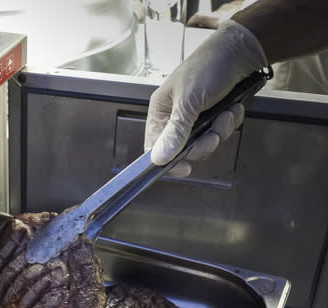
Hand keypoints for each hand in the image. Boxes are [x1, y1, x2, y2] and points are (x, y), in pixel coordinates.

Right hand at [144, 19, 267, 176]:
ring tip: (226, 113)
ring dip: (220, 130)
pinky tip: (233, 107)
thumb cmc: (209, 68)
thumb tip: (158, 159)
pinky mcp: (214, 114)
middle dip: (203, 143)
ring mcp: (196, 116)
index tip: (184, 168)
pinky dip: (230, 122)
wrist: (241, 50)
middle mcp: (176, 116)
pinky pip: (221, 131)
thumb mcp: (190, 102)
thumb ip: (175, 132)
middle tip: (214, 134)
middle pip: (184, 149)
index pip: (155, 146)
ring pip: (206, 141)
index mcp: (161, 111)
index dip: (167, 161)